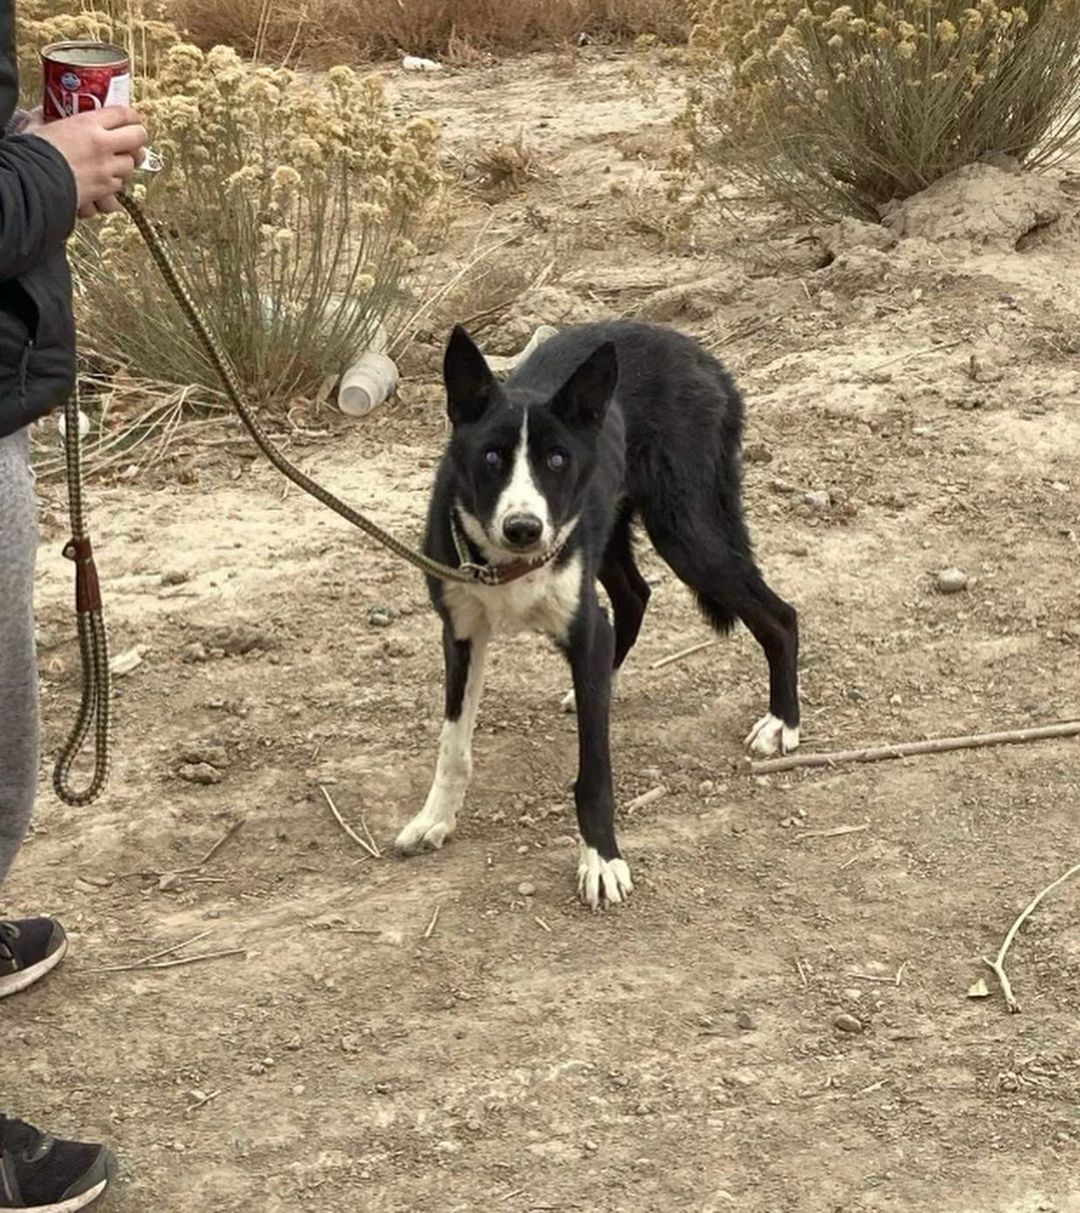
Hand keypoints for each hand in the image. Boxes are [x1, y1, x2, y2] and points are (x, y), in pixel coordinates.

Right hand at [32, 106, 146, 214]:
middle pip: (138, 138)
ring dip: (124, 166)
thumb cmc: (32, 153)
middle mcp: (103, 145)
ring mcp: (107, 169)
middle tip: (131, 142)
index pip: (124, 114)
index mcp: (88, 124)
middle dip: (137, 140)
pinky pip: (119, 190)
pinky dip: (113, 190)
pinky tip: (103, 187)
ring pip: (131, 166)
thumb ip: (46, 119)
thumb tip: (43, 114)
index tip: (132, 119)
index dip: (132, 116)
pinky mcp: (105, 191)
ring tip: (112, 166)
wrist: (32, 182)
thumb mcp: (38, 126)